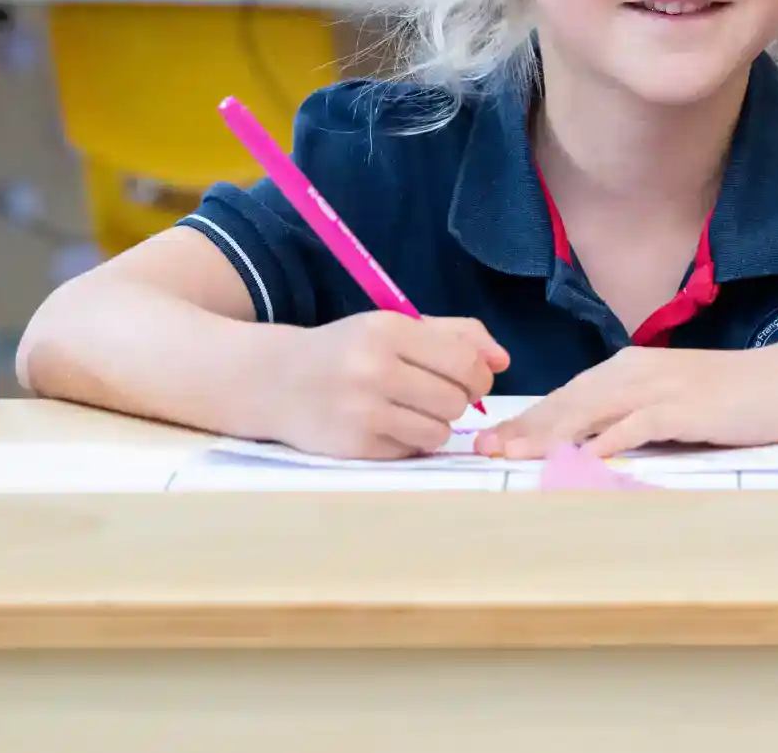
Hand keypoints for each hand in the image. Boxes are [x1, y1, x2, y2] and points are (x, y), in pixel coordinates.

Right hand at [266, 312, 506, 459]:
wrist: (274, 381)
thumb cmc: (347, 350)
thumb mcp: (396, 326)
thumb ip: (457, 334)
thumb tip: (503, 360)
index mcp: (388, 331)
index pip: (465, 362)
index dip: (479, 376)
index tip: (469, 379)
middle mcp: (374, 369)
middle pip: (457, 400)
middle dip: (457, 400)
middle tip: (437, 394)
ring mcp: (362, 411)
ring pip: (440, 430)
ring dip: (436, 424)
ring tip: (411, 410)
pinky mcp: (354, 446)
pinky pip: (412, 450)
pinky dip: (410, 441)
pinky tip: (387, 425)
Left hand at [475, 347, 777, 458]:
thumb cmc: (736, 395)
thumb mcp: (674, 400)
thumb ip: (633, 417)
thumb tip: (590, 447)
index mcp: (630, 368)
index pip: (567, 396)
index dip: (527, 419)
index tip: (491, 442)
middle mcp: (638, 371)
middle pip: (569, 402)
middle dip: (525, 427)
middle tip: (484, 451)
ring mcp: (662, 387)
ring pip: (593, 411)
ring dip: (552, 434)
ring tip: (516, 456)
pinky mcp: (687, 406)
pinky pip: (638, 425)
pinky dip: (608, 441)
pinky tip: (583, 459)